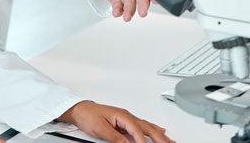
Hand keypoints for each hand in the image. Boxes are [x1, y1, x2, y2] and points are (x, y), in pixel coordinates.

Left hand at [58, 101, 174, 142]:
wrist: (79, 109)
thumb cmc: (88, 115)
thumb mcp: (101, 129)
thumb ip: (115, 138)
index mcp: (123, 116)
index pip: (137, 131)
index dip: (143, 142)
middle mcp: (127, 116)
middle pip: (147, 128)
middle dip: (160, 138)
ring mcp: (127, 118)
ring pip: (148, 127)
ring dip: (160, 134)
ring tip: (170, 140)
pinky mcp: (124, 122)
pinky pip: (142, 126)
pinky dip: (153, 130)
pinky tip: (159, 131)